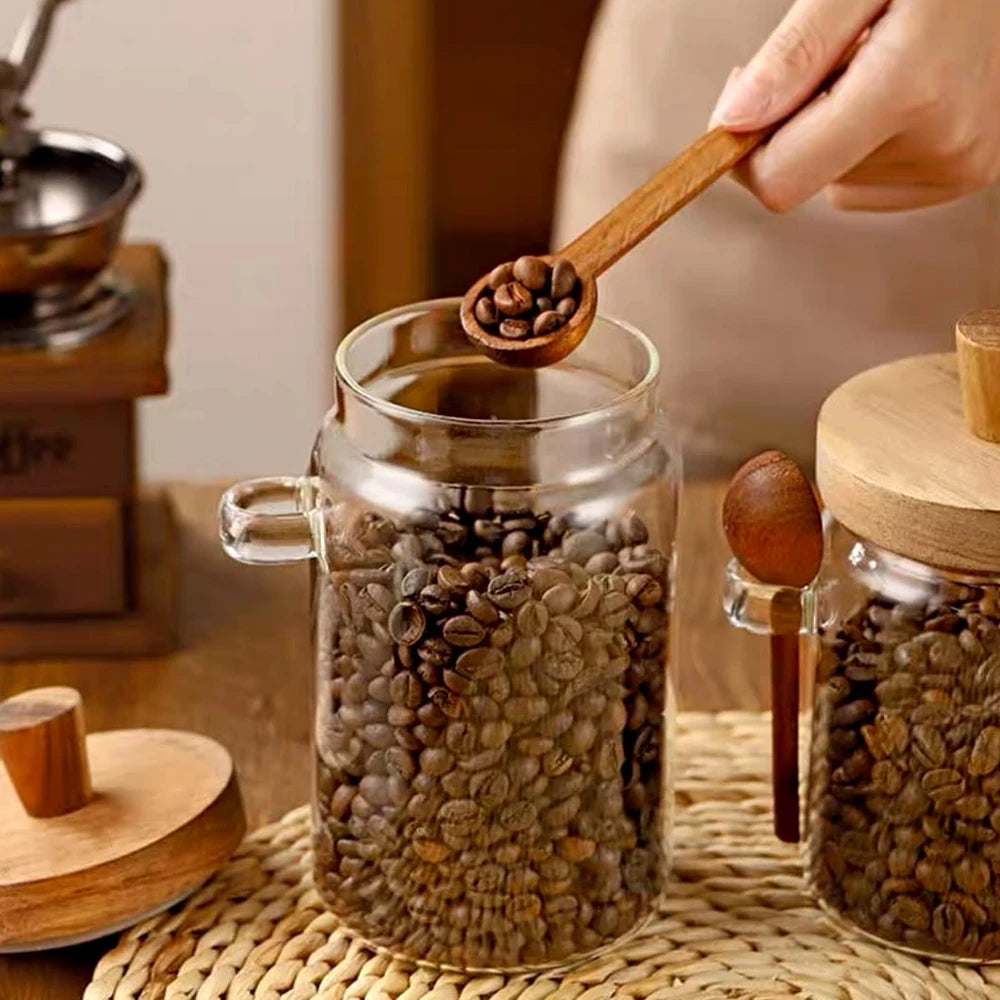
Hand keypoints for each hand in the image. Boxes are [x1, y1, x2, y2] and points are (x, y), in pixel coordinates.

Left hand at [709, 0, 999, 211]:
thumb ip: (795, 51)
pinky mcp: (967, 174)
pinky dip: (866, 145)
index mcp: (908, 91)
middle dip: (794, 125)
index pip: (781, 178)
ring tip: (877, 64)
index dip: (745, 148)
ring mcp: (960, 164)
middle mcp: (942, 142)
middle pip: (806, 177)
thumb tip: (733, 122)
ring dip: (834, 131)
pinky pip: (873, 185)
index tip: (746, 96)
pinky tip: (900, 92)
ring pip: (837, 181)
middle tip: (826, 55)